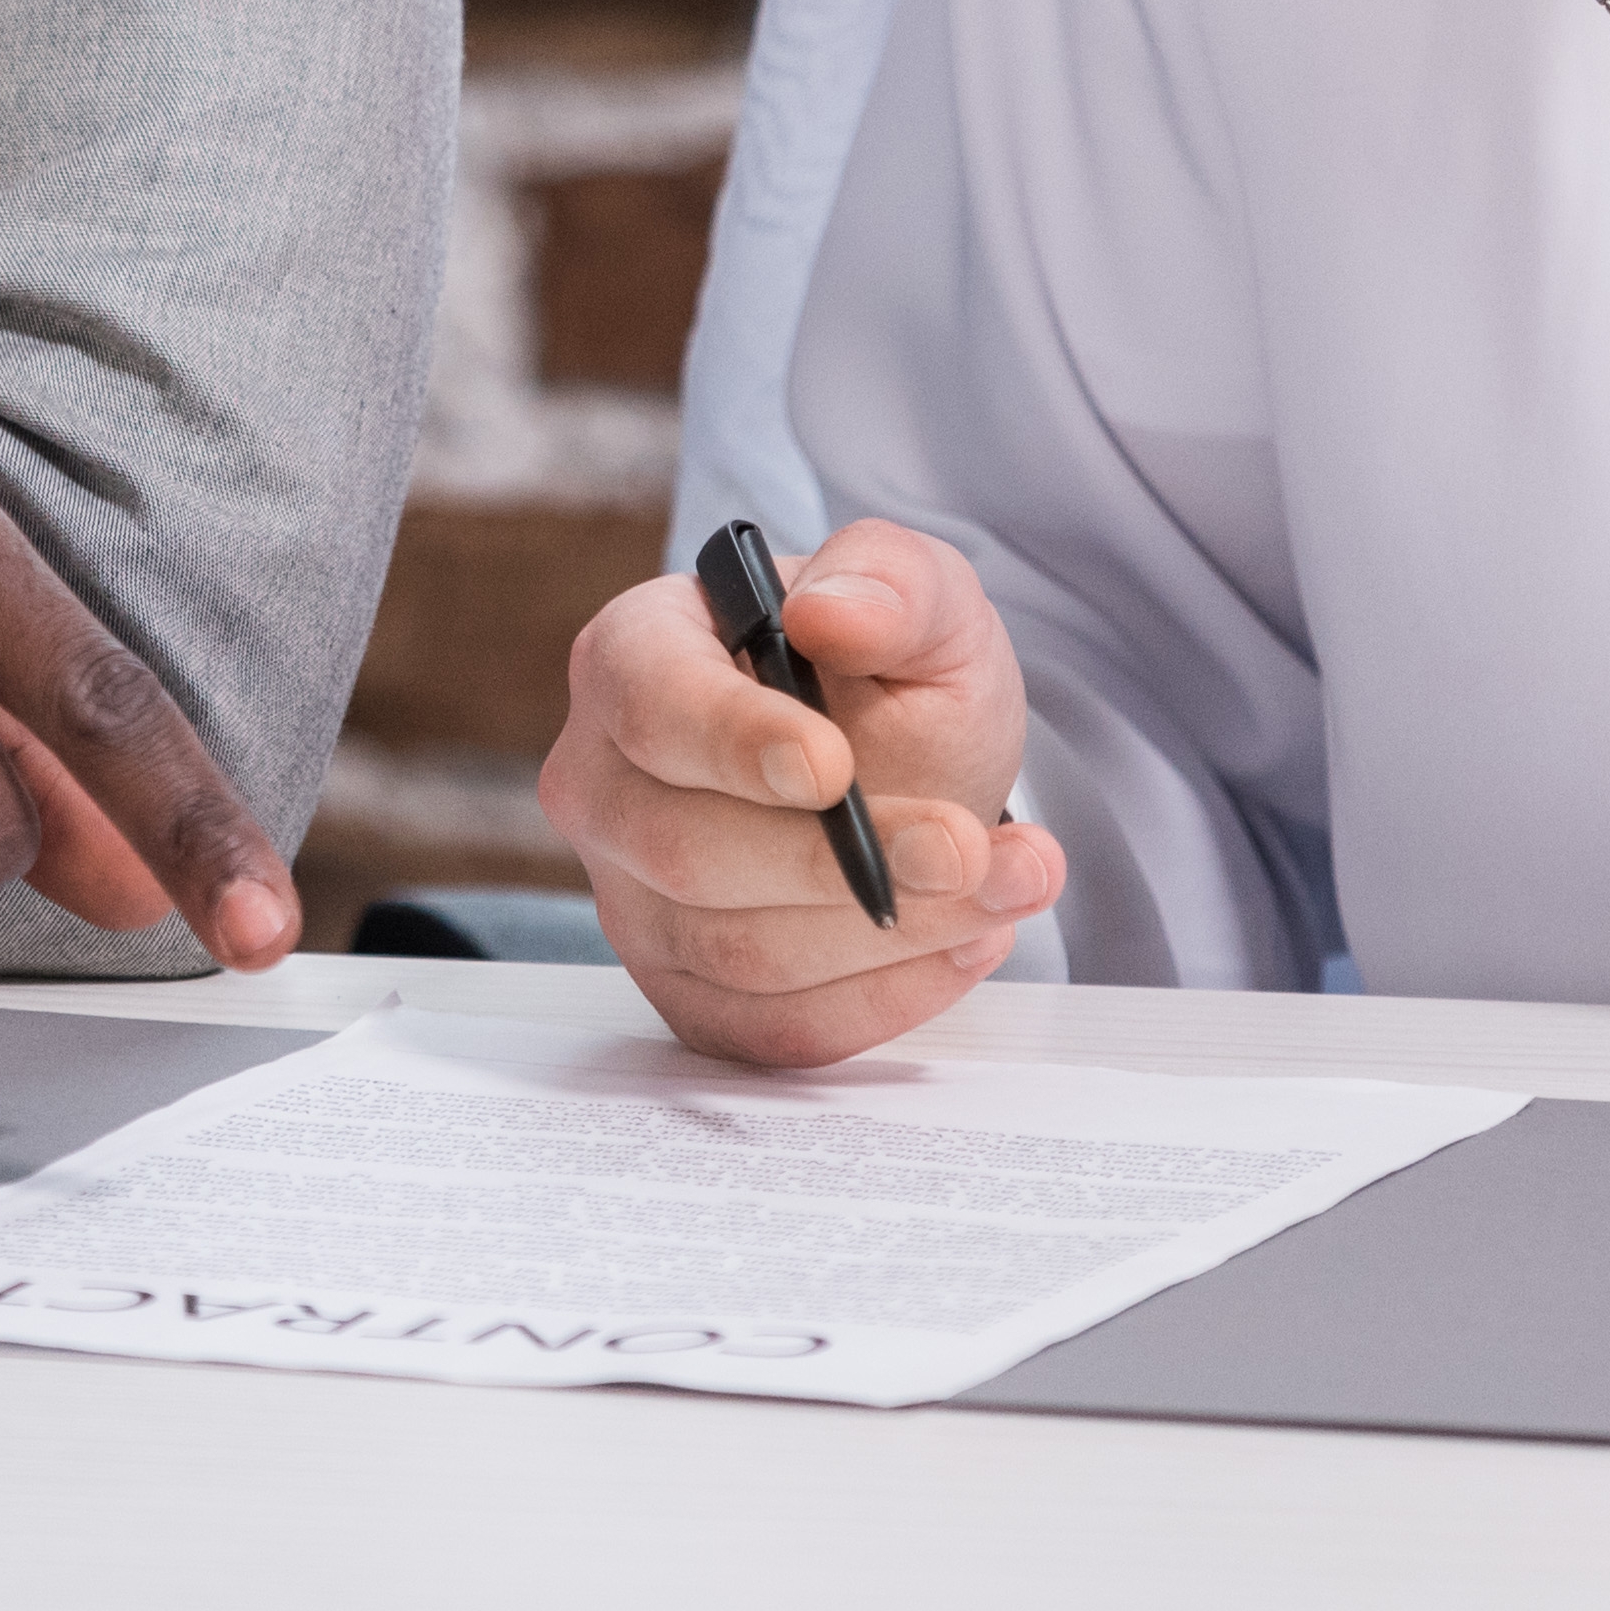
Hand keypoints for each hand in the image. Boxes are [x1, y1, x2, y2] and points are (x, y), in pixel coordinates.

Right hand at [536, 524, 1070, 1068]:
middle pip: (686, 850)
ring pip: (736, 952)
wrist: (907, 765)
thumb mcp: (921, 599)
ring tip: (1006, 885)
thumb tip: (830, 611)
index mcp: (631, 656)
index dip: (734, 740)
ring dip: (888, 937)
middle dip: (841, 862)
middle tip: (968, 848)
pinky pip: (768, 1031)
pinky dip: (879, 1002)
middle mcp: (604, 783)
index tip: (833, 769)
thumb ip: (890, 580)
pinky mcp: (684, 992)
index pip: (649, 706)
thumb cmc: (888, 672)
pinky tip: (961, 944)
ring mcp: (630, 900)